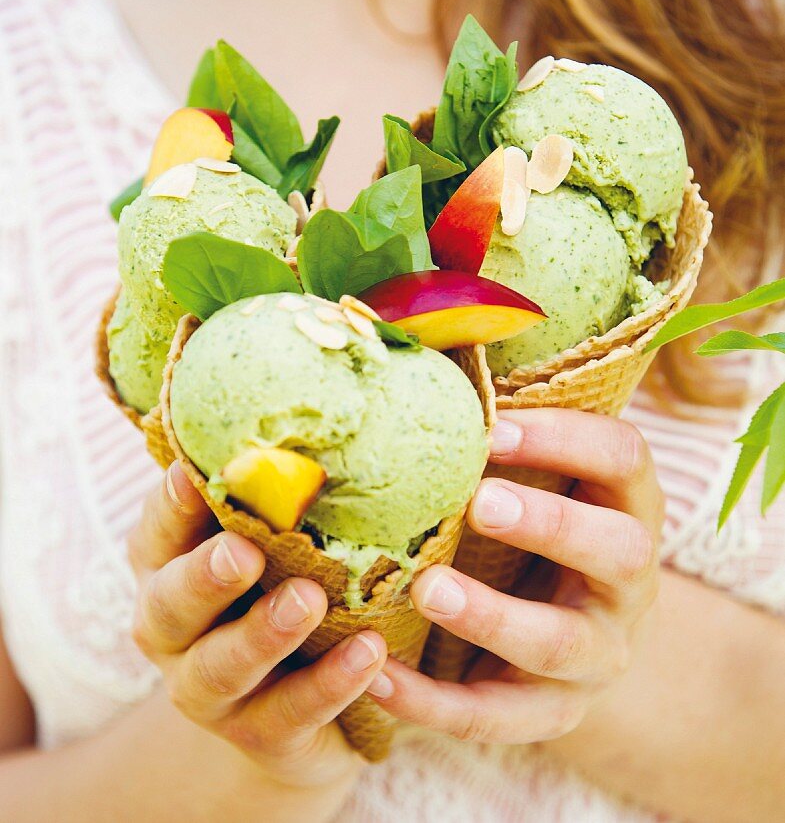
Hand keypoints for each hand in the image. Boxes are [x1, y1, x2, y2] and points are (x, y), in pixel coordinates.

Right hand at [128, 462, 386, 786]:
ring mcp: (209, 690)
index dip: (171, 505)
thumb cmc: (277, 584)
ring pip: (221, 667)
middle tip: (243, 552)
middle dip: (203, 577)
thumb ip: (275, 491)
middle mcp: (172, 630)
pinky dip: (328, 685)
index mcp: (167, 567)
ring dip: (263, 634)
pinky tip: (369, 656)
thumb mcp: (270, 538)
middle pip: (169, 606)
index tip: (192, 473)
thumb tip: (333, 401)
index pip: (156, 531)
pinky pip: (289, 714)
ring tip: (310, 601)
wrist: (294, 706)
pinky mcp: (259, 734)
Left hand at [365, 409, 662, 743]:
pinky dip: (435, 701)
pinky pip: (497, 715)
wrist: (568, 637)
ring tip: (429, 589)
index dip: (567, 438)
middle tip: (481, 502)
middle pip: (617, 550)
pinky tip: (379, 676)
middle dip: (552, 525)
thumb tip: (413, 355)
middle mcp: (628, 580)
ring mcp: (598, 652)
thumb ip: (500, 436)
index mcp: (627, 505)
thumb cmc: (535, 526)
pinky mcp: (551, 710)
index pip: (625, 459)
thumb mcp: (540, 480)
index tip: (496, 425)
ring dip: (494, 617)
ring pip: (560, 643)